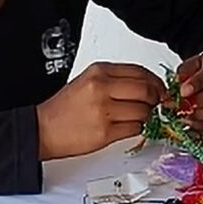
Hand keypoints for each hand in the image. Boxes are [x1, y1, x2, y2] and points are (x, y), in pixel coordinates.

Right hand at [36, 62, 164, 159]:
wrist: (42, 129)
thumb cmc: (65, 108)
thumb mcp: (88, 81)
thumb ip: (117, 80)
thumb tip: (148, 85)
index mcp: (99, 72)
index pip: (141, 72)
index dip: (156, 82)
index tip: (160, 89)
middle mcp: (102, 88)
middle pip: (147, 90)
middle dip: (155, 99)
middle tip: (154, 104)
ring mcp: (104, 110)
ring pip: (144, 111)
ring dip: (145, 116)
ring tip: (133, 116)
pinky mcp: (106, 132)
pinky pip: (136, 128)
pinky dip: (136, 128)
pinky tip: (125, 126)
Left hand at [176, 49, 202, 131]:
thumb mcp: (192, 63)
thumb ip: (184, 71)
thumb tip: (178, 83)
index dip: (197, 83)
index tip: (183, 91)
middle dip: (195, 102)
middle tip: (179, 105)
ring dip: (198, 115)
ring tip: (184, 113)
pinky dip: (202, 125)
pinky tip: (191, 120)